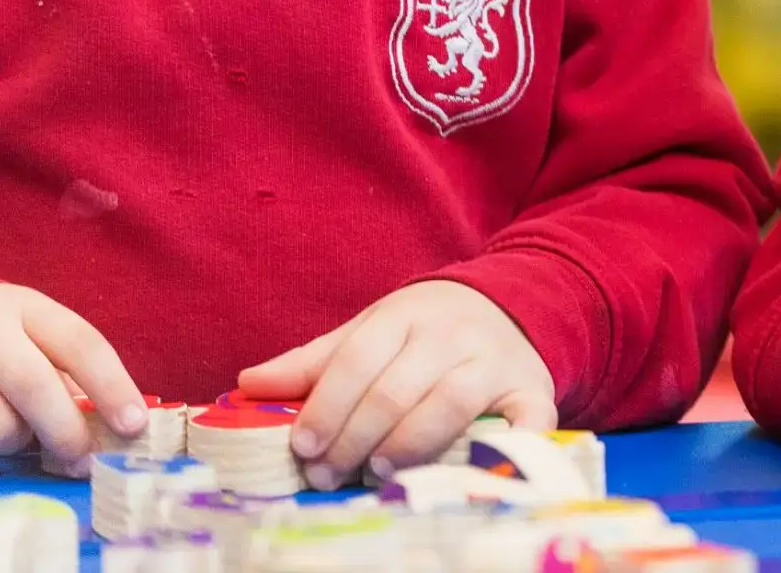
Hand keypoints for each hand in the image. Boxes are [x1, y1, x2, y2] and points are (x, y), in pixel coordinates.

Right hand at [0, 284, 144, 468]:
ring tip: (14, 435)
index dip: (113, 386)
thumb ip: (63, 372)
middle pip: (36, 384)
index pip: (81, 344)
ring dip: (15, 442)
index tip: (135, 425)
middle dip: (66, 430)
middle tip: (84, 461)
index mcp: (24, 306)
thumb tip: (112, 424)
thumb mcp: (27, 339)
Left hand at [239, 280, 555, 489]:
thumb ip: (313, 362)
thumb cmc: (422, 331)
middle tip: (326, 476)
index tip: (301, 448)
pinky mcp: (533, 389)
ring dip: (407, 445)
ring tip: (375, 473)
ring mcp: (496, 361)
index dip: (325, 407)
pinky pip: (527, 420)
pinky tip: (471, 472)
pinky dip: (508, 447)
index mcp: (405, 316)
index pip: (357, 360)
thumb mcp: (369, 332)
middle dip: (354, 438)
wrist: (507, 305)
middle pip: (396, 390)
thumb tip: (247, 384)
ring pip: (450, 404)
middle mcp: (453, 334)